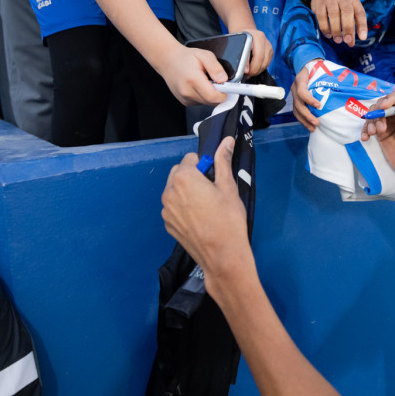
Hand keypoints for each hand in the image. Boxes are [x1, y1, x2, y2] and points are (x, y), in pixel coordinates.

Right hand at [157, 46, 228, 105]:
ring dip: (211, 95)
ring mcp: (185, 98)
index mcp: (193, 80)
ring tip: (207, 81)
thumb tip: (224, 80)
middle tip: (218, 81)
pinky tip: (200, 85)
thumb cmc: (186, 57)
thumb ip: (215, 67)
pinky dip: (204, 96)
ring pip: (207, 103)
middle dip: (219, 94)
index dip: (224, 94)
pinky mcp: (185, 102)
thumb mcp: (204, 55)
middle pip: (211, 101)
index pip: (213, 96)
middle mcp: (187, 92)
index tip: (229, 88)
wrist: (168, 61)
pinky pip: (201, 102)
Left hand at [161, 137, 251, 292]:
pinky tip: (200, 220)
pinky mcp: (168, 225)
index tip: (215, 178)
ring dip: (187, 192)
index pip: (190, 158)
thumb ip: (223, 161)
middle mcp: (169, 192)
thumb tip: (225, 140)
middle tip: (212, 191)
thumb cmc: (228, 219)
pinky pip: (174, 208)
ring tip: (207, 207)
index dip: (204, 165)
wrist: (222, 255)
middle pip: (179, 173)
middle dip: (193, 176)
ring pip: (175, 191)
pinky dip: (183, 208)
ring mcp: (166, 210)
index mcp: (183, 178)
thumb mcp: (228, 187)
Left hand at [242, 28, 272, 76]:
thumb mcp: (237, 44)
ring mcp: (268, 45)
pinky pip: (267, 63)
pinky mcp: (270, 51)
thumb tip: (245, 70)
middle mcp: (263, 39)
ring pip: (266, 63)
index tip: (246, 72)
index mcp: (255, 36)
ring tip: (250, 72)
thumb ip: (241, 55)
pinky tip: (254, 68)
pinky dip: (261, 68)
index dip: (251, 65)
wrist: (246, 33)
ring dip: (258, 70)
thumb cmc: (240, 39)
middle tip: (248, 75)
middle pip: (263, 59)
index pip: (257, 54)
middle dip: (255, 70)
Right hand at [292, 63, 322, 130]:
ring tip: (313, 128)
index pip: (302, 92)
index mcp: (300, 79)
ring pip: (296, 110)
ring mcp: (294, 95)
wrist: (306, 65)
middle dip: (307, 115)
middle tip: (317, 123)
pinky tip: (310, 126)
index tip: (319, 106)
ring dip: (304, 121)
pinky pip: (297, 112)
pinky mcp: (296, 100)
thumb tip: (343, 84)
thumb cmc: (315, 68)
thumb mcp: (319, 68)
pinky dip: (303, 120)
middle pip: (298, 104)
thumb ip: (327, 76)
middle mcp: (295, 88)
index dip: (309, 100)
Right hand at [310, 0, 367, 45]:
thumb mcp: (349, 14)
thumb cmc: (340, 7)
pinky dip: (325, 28)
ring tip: (338, 40)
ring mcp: (331, 0)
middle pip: (347, 12)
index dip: (362, 25)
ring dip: (336, 30)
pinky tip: (328, 35)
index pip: (360, 13)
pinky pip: (322, 17)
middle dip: (348, 28)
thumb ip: (352, 28)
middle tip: (347, 40)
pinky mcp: (319, 4)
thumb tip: (351, 43)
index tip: (362, 38)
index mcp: (354, 2)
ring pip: (334, 14)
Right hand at [359, 92, 394, 182]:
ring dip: (371, 121)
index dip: (390, 99)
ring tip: (373, 133)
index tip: (383, 107)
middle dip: (378, 112)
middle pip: (383, 103)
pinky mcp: (381, 133)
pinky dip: (365, 130)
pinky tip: (365, 137)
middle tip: (379, 128)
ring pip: (375, 113)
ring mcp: (389, 123)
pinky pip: (370, 126)